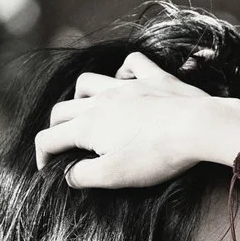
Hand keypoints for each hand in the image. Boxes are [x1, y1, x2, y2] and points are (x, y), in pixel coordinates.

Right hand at [34, 52, 239, 187]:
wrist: (197, 127)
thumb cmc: (156, 155)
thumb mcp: (115, 176)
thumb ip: (85, 176)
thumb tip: (67, 176)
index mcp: (87, 126)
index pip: (49, 138)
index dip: (42, 155)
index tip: (47, 169)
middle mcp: (101, 101)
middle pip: (62, 109)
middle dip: (55, 128)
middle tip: (61, 145)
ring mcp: (127, 86)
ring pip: (89, 81)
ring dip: (80, 96)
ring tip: (86, 111)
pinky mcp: (154, 79)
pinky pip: (131, 64)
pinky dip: (123, 71)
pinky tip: (125, 82)